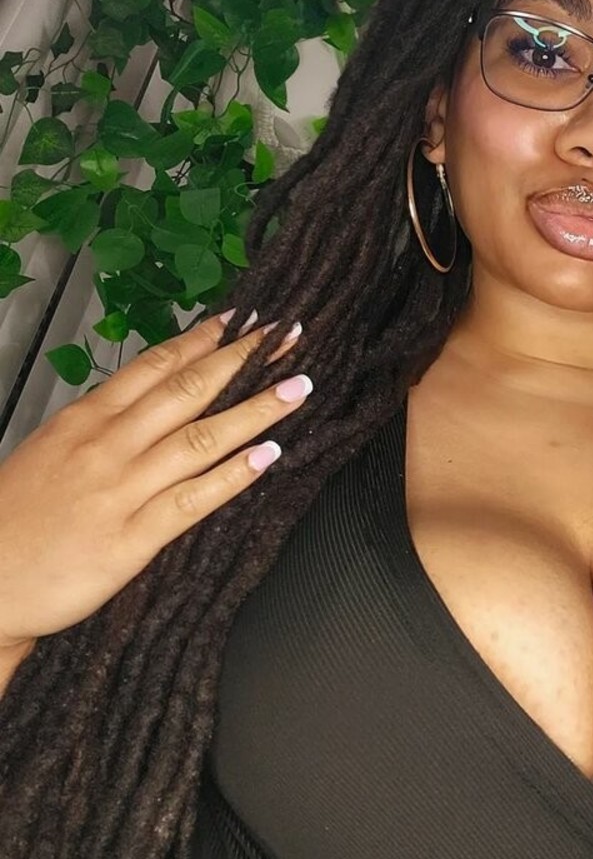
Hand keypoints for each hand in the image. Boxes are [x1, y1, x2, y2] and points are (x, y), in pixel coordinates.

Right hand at [0, 310, 309, 648]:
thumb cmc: (13, 521)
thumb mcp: (49, 451)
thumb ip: (100, 426)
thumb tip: (148, 404)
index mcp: (85, 421)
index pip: (156, 367)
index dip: (205, 340)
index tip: (243, 319)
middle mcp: (107, 447)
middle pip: (188, 391)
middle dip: (243, 359)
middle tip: (286, 335)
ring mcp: (122, 491)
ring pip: (202, 438)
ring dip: (257, 409)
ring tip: (298, 386)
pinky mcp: (132, 539)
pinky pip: (193, 500)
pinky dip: (234, 476)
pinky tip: (269, 456)